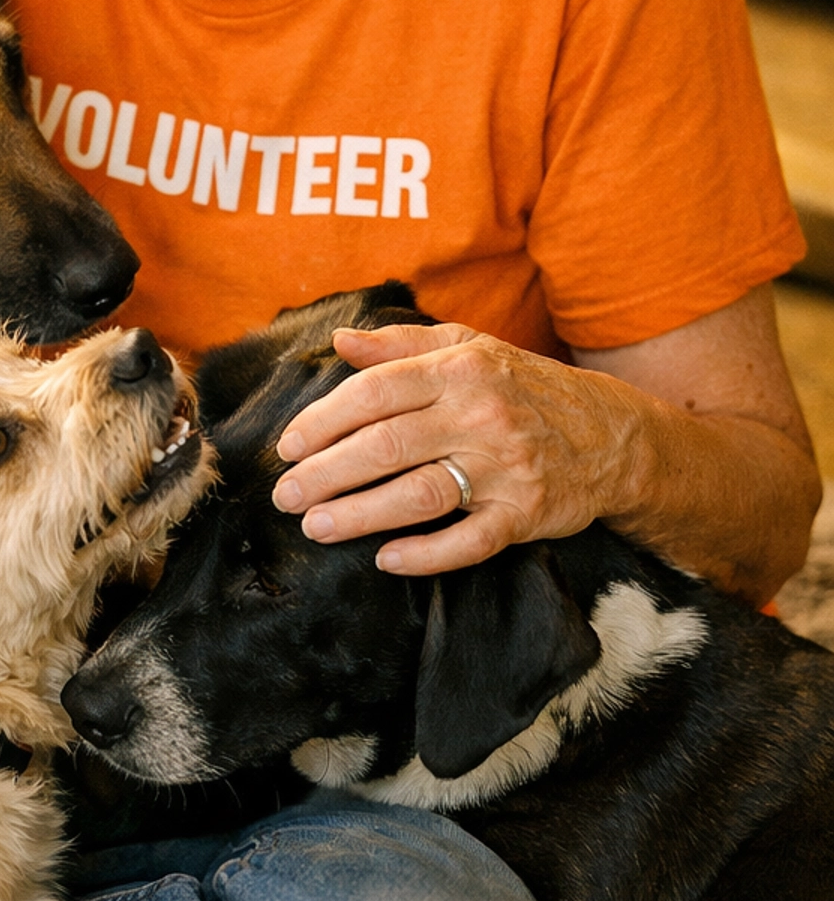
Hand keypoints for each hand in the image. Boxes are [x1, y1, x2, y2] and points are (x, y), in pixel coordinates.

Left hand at [270, 321, 639, 575]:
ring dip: (360, 515)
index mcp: (458, 370)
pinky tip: (386, 559)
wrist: (613, 434)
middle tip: (286, 495)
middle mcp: (480, 415)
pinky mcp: (527, 513)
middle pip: (385, 446)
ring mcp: (505, 467)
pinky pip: (471, 541)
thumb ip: (400, 345)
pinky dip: (426, 554)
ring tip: (316, 527)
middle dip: (325, 474)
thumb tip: (340, 340)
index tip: (288, 447)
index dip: (322, 421)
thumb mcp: (469, 348)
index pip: (374, 393)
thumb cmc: (523, 388)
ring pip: (419, 494)